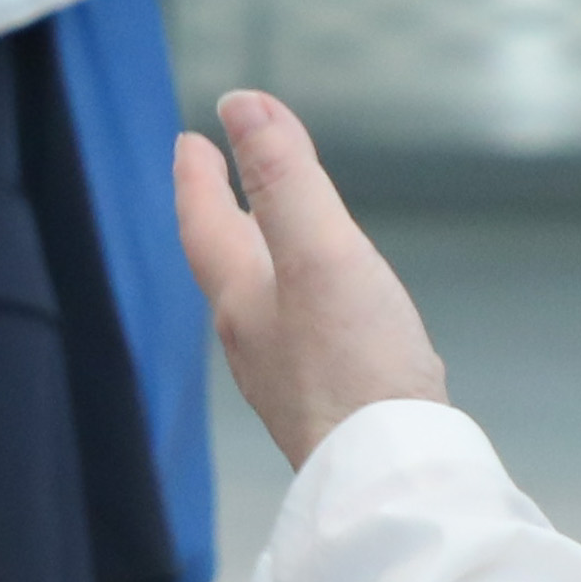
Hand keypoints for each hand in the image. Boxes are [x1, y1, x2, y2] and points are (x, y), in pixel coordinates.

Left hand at [174, 91, 449, 471]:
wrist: (391, 478)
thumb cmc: (355, 367)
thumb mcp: (320, 250)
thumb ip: (285, 178)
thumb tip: (240, 103)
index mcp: (244, 299)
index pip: (206, 224)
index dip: (197, 178)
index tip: (189, 141)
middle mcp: (257, 342)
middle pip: (230, 265)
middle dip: (224, 217)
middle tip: (215, 181)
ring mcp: (293, 381)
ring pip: (267, 306)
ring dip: (265, 263)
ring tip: (275, 242)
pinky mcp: (332, 409)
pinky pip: (311, 343)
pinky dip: (311, 309)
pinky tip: (339, 320)